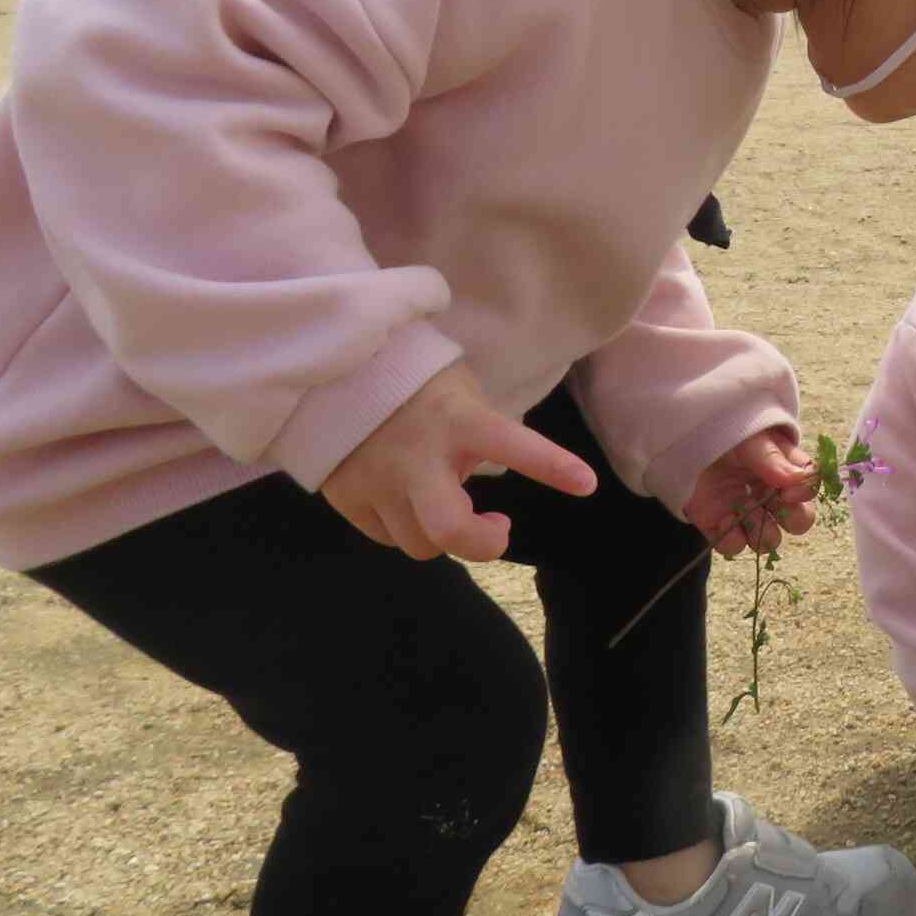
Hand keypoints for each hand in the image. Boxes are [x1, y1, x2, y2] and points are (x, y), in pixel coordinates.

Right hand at [323, 363, 595, 563]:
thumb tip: (501, 472)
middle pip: (450, 532)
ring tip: (446, 502)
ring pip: (419, 543)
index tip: (587, 483)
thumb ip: (483, 433)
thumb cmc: (414, 383)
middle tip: (497, 528)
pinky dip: (405, 526)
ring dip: (442, 534)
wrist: (327, 371)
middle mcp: (416, 457)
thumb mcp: (461, 394)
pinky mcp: (346, 498)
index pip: (513, 446)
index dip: (551, 465)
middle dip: (483, 544)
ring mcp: (376, 482)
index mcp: (458, 421)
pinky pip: (387, 536)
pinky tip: (406, 499)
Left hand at [688, 429, 818, 555]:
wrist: (678, 435)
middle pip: (798, 520)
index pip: (809, 487)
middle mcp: (769, 493)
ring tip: (743, 514)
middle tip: (775, 507)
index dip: (804, 493)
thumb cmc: (721, 430)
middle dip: (794, 520)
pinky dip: (733, 539)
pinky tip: (724, 520)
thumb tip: (797, 481)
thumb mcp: (750, 438)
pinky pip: (735, 545)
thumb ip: (773, 459)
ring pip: (769, 539)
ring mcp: (745, 511)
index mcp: (784, 468)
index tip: (788, 491)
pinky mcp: (719, 525)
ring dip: (762, 533)